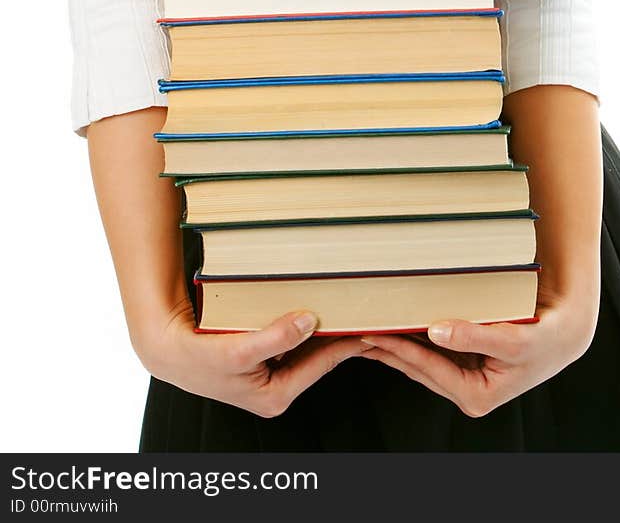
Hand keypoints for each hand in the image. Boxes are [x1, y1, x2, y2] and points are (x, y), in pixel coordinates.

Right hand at [138, 295, 371, 418]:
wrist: (169, 350)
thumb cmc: (199, 357)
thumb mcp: (238, 350)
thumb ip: (276, 337)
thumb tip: (310, 321)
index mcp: (276, 396)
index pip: (322, 363)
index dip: (347, 342)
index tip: (370, 323)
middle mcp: (276, 389)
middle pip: (318, 356)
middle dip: (339, 334)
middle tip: (365, 309)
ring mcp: (270, 374)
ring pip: (306, 347)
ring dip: (323, 327)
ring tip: (348, 305)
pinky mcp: (262, 359)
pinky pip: (291, 340)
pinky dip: (303, 323)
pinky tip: (314, 306)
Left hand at [357, 278, 598, 417]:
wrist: (567, 333)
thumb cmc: (545, 339)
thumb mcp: (513, 340)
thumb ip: (474, 336)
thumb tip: (435, 330)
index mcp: (477, 396)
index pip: (429, 369)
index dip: (400, 350)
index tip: (374, 334)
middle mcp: (469, 392)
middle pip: (420, 369)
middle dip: (390, 351)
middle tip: (359, 332)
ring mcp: (468, 377)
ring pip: (425, 362)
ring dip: (398, 346)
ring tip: (370, 331)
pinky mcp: (470, 363)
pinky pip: (436, 352)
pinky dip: (416, 340)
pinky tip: (400, 328)